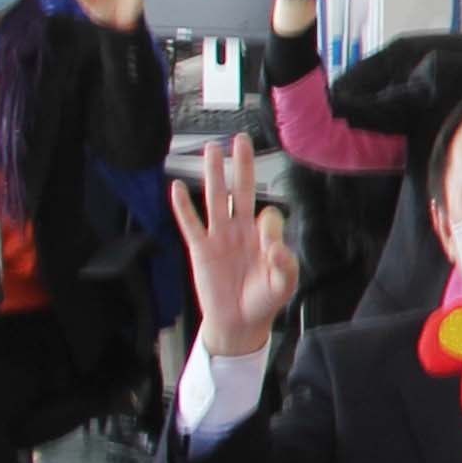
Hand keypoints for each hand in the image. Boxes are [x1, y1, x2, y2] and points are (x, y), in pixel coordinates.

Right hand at [165, 133, 297, 361]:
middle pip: (241, 191)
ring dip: (213, 174)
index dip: (270, 225)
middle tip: (241, 140)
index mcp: (264, 237)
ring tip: (212, 150)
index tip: (269, 244)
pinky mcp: (200, 249)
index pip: (269, 215)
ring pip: (215, 199)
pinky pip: (190, 223)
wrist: (239, 322)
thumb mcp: (284, 284)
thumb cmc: (263, 301)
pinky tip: (177, 188)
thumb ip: (284, 263)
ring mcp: (220, 237)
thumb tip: (274, 244)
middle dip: (242, 165)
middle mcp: (241, 231)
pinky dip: (182, 206)